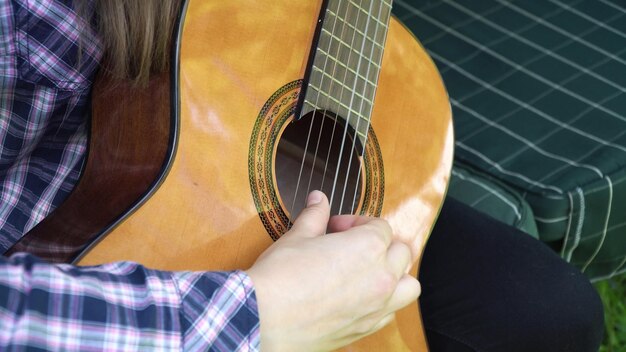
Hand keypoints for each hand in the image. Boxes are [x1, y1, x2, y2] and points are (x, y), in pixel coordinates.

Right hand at [246, 191, 420, 351]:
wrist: (264, 319)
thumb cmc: (280, 277)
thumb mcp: (297, 236)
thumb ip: (314, 216)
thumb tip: (318, 199)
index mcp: (368, 247)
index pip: (381, 227)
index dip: (357, 222)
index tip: (336, 227)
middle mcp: (381, 277)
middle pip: (401, 253)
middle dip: (381, 244)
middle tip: (352, 246)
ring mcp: (377, 307)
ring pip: (409, 286)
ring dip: (396, 274)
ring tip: (370, 271)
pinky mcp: (365, 329)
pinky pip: (391, 313)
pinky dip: (384, 302)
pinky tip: (361, 298)